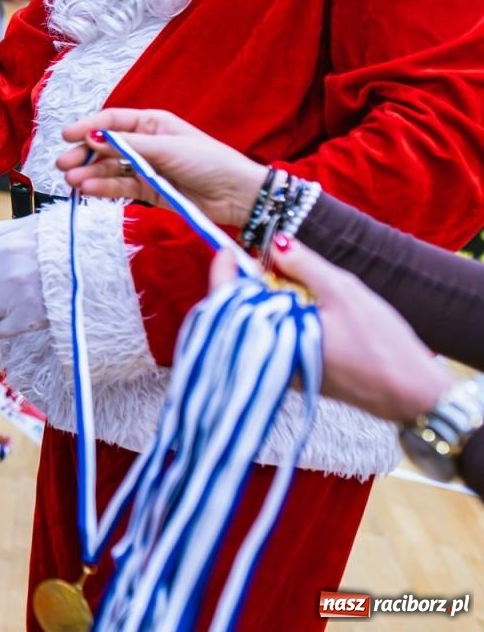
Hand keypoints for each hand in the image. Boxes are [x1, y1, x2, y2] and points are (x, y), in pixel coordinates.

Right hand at [57, 109, 268, 227]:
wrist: (236, 195)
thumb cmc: (209, 161)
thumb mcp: (167, 147)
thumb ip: (128, 145)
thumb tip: (93, 137)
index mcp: (151, 124)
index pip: (111, 121)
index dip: (88, 127)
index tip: (66, 137)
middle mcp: (144, 144)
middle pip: (105, 147)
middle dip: (83, 155)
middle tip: (63, 165)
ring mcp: (145, 168)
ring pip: (110, 169)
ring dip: (90, 174)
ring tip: (73, 182)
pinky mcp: (148, 191)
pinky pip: (120, 187)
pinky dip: (104, 188)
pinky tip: (89, 189)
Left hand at [214, 240, 451, 422]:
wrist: (410, 393)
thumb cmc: (381, 344)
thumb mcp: (343, 291)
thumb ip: (304, 265)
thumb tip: (276, 242)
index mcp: (274, 334)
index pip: (227, 298)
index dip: (224, 270)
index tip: (227, 249)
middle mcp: (269, 357)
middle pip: (235, 313)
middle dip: (244, 284)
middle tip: (263, 263)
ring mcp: (279, 369)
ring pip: (252, 327)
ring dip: (261, 302)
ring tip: (284, 283)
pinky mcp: (293, 375)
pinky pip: (269, 341)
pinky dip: (276, 320)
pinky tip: (297, 308)